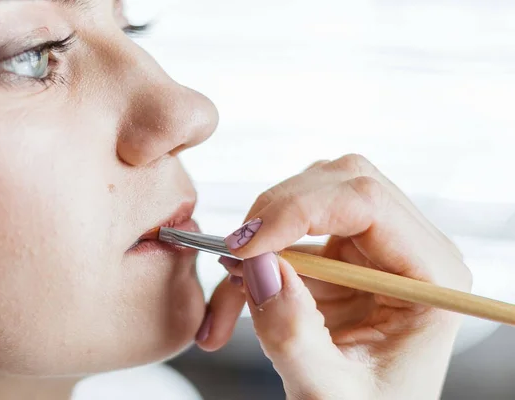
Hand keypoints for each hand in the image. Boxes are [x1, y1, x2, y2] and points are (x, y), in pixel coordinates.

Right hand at [196, 154, 471, 399]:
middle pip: (336, 185)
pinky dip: (253, 263)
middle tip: (231, 260)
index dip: (298, 211)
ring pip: (306, 202)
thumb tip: (260, 269)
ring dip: (258, 242)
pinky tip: (233, 302)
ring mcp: (374, 250)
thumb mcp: (329, 395)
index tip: (245, 247)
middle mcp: (407, 250)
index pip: (367, 202)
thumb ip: (294, 336)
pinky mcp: (342, 258)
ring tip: (230, 292)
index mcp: (431, 277)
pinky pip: (288, 235)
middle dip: (273, 217)